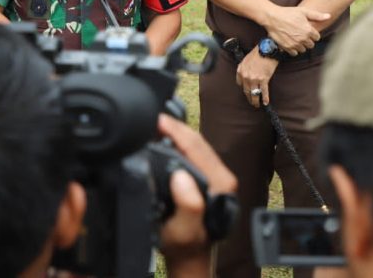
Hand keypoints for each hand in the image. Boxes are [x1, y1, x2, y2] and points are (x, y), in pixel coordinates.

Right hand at [157, 116, 236, 276]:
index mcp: (219, 184)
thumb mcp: (183, 231)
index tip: (155, 119)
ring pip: (195, 143)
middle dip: (174, 125)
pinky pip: (193, 151)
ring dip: (175, 131)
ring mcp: (216, 176)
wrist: (189, 255)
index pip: (196, 145)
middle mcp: (222, 177)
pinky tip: (163, 138)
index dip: (174, 129)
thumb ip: (188, 206)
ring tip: (154, 123)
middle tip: (150, 116)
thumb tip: (181, 177)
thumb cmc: (184, 245)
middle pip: (197, 140)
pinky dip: (177, 140)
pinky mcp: (209, 176)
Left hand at [236, 47, 278, 107]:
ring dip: (255, 101)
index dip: (244, 89)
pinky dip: (265, 98)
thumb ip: (242, 68)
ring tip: (257, 105)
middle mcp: (246, 76)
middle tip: (251, 102)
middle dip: (249, 98)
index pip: (240, 84)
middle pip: (246, 91)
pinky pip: (264, 92)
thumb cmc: (257, 53)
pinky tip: (266, 103)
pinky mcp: (263, 80)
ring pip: (254, 93)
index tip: (247, 92)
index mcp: (240, 71)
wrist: (266, 50)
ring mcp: (254, 79)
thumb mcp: (245, 60)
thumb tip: (243, 76)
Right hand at [261, 5, 326, 53]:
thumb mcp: (303, 11)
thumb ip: (317, 15)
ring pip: (303, 49)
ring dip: (301, 45)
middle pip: (311, 45)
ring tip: (295, 39)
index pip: (317, 37)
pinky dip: (293, 49)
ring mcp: (295, 44)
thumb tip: (328, 16)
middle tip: (300, 34)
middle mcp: (303, 38)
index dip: (312, 34)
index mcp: (308, 30)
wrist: (272, 17)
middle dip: (307, 40)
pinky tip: (290, 43)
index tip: (307, 31)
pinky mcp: (287, 47)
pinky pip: (294, 53)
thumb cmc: (287, 13)